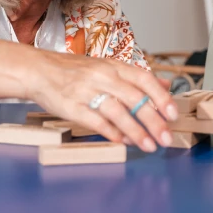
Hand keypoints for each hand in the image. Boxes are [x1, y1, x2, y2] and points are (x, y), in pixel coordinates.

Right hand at [27, 52, 176, 152]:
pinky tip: (123, 142)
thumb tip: (166, 85)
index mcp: (113, 66)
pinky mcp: (73, 107)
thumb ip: (136, 78)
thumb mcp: (107, 67)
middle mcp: (102, 77)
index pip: (143, 79)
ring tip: (149, 145)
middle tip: (166, 137)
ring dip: (136, 131)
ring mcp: (87, 92)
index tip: (173, 114)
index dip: (160, 97)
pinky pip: (96, 122)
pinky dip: (112, 133)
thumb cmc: (75, 71)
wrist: (39, 71)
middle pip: (134, 99)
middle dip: (153, 120)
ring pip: (117, 113)